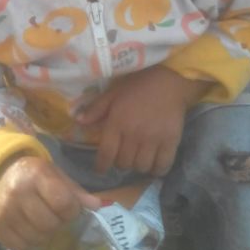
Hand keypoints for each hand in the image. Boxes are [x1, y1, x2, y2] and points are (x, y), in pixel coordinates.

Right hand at [0, 156, 100, 249]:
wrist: (2, 174)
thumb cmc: (36, 176)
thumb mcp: (58, 177)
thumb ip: (77, 193)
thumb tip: (100, 206)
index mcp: (36, 174)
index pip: (63, 203)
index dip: (71, 210)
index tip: (68, 207)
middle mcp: (17, 190)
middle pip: (49, 224)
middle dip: (58, 223)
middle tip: (54, 215)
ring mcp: (4, 209)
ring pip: (36, 238)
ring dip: (44, 234)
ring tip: (41, 220)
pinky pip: (20, 246)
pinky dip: (28, 241)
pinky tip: (28, 227)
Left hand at [78, 66, 207, 175]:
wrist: (168, 81)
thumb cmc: (138, 86)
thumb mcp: (113, 94)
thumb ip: (96, 109)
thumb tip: (78, 121)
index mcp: (117, 122)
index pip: (106, 154)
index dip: (102, 166)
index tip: (102, 169)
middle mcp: (134, 134)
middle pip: (124, 163)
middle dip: (120, 162)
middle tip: (124, 155)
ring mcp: (153, 139)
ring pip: (141, 167)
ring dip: (137, 165)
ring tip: (139, 158)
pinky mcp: (170, 141)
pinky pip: (162, 166)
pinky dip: (157, 169)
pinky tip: (154, 162)